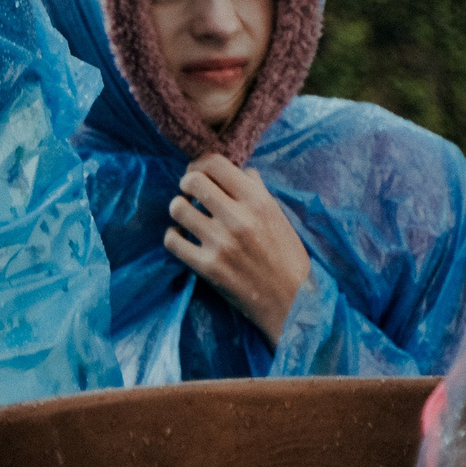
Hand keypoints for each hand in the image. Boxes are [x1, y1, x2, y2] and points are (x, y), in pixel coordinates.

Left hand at [165, 152, 313, 344]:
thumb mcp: (279, 217)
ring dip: (179, 210)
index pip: (214, 163)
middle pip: (191, 180)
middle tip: (192, 195)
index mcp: (257, 201)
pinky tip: (183, 239)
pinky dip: (173, 237)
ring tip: (189, 218)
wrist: (294, 303)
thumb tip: (240, 169)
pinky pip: (171, 240)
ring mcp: (220, 243)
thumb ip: (257, 191)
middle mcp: (238, 218)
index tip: (200, 174)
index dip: (200, 164)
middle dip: (187, 184)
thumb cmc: (288, 258)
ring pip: (177, 207)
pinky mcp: (207, 267)